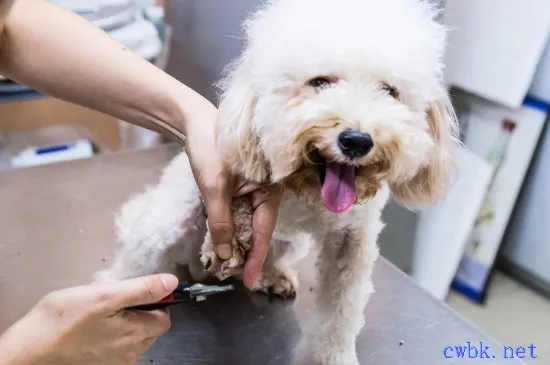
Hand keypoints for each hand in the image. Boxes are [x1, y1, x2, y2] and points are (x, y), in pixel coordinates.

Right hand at [0, 274, 177, 364]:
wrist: (28, 351)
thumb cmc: (64, 319)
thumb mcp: (105, 295)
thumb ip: (142, 289)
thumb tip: (172, 282)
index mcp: (135, 334)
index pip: (165, 318)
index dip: (156, 302)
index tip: (137, 292)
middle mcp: (130, 354)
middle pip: (151, 330)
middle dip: (141, 313)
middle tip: (115, 301)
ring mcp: (115, 363)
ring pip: (134, 340)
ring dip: (127, 325)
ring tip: (101, 314)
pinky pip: (117, 349)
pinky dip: (112, 337)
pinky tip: (93, 328)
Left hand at [183, 101, 282, 288]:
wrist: (195, 120)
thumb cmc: (209, 147)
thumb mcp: (213, 187)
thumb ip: (221, 222)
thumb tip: (226, 255)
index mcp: (270, 188)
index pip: (264, 231)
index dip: (256, 258)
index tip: (249, 282)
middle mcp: (267, 191)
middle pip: (258, 229)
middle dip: (247, 252)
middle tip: (234, 275)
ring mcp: (256, 189)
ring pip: (249, 223)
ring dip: (238, 242)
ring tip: (228, 264)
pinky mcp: (244, 187)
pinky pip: (241, 213)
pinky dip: (232, 227)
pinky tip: (224, 240)